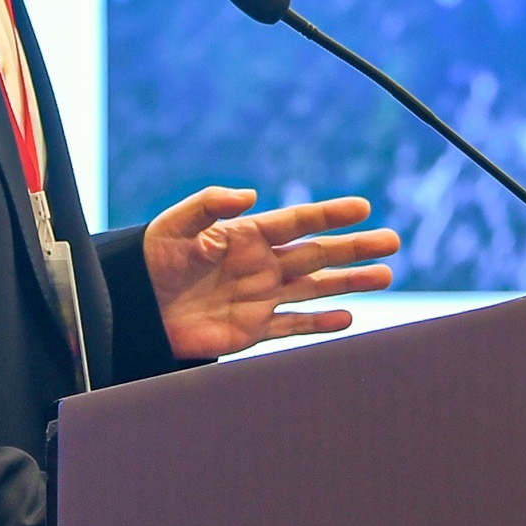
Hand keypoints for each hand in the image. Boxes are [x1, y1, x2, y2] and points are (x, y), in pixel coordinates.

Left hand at [141, 187, 399, 358]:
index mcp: (247, 234)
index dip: (330, 214)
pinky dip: (319, 324)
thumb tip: (249, 195)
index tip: (362, 207)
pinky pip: (293, 326)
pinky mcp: (252, 330)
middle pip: (318, 254)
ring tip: (385, 275)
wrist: (134, 308)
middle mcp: (262, 264)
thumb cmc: (150, 260)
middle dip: (355, 248)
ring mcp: (261, 297)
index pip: (297, 221)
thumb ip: (209, 206)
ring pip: (316, 288)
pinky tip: (347, 317)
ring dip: (350, 282)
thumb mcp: (174, 226)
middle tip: (392, 241)